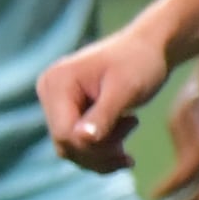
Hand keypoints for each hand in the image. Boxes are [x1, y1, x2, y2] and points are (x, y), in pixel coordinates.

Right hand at [37, 28, 172, 177]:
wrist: (149, 46)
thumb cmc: (141, 62)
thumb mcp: (126, 89)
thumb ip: (103, 115)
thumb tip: (82, 140)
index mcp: (57, 83)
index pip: (65, 133)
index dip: (94, 148)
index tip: (128, 146)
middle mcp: (49, 92)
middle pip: (65, 143)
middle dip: (99, 152)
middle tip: (130, 145)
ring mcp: (54, 101)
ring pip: (69, 146)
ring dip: (101, 153)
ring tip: (130, 129)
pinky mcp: (65, 108)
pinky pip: (75, 140)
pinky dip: (99, 149)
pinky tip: (121, 144)